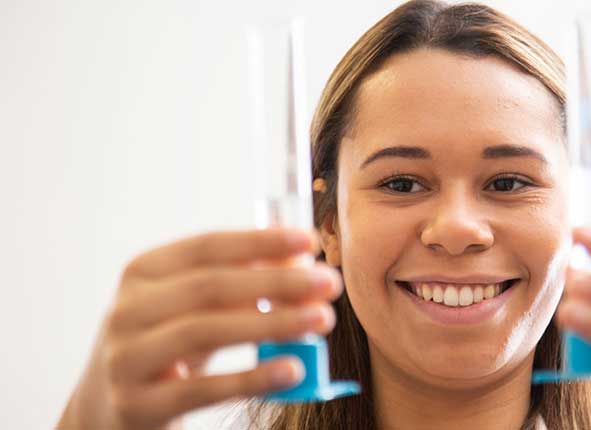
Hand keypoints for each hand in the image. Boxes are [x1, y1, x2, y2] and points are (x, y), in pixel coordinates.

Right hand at [56, 229, 342, 429]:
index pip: (207, 247)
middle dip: (278, 282)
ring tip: (321, 320)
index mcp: (144, 273)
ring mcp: (126, 357)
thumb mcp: (196, 309)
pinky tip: (294, 370)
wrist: (107, 411)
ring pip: (205, 331)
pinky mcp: (137, 405)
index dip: (261, 241)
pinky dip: (253, 377)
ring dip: (272, 323)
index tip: (311, 242)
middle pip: (211, 287)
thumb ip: (243, 283)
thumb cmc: (168, 347)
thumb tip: (302, 264)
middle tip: (329, 283)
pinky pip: (202, 390)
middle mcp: (128, 309)